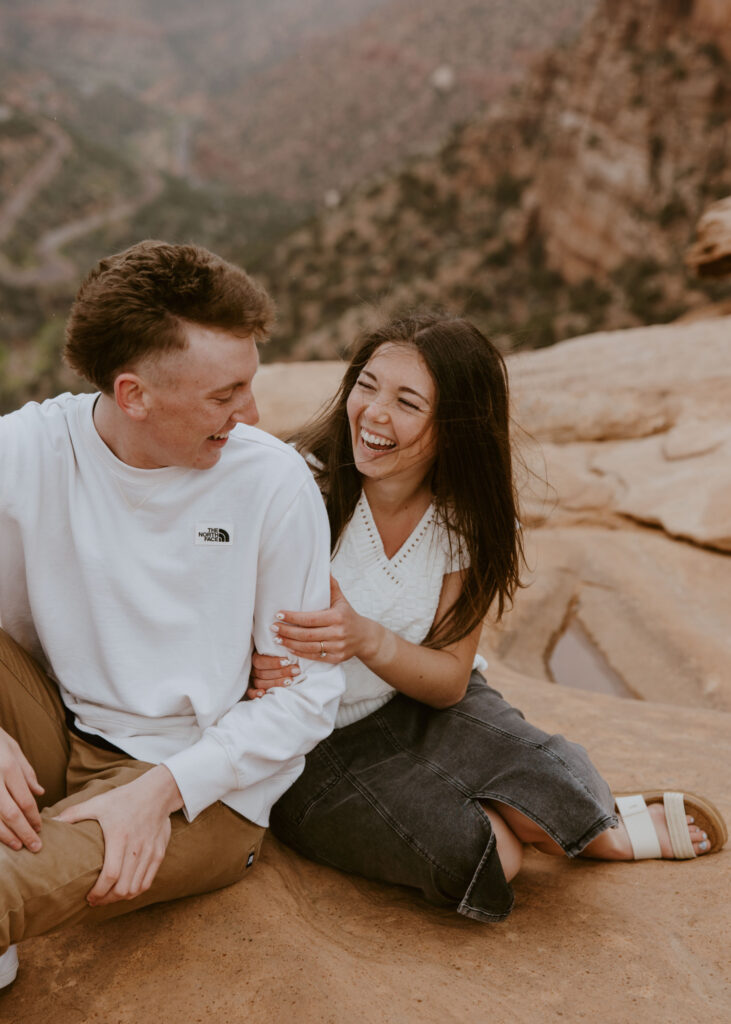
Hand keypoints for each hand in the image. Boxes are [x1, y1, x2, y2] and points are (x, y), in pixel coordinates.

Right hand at [0, 728, 43, 851]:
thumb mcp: (13, 748)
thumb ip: (26, 772)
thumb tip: (40, 792)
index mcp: (8, 768)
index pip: (25, 800)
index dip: (33, 818)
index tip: (40, 828)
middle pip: (11, 813)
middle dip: (24, 832)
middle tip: (36, 846)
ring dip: (6, 836)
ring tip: (18, 845)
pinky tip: (0, 837)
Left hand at [53, 764, 181, 905]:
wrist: (157, 792)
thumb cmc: (124, 798)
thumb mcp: (98, 803)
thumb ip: (74, 813)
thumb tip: (51, 821)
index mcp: (120, 837)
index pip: (110, 875)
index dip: (98, 891)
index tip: (88, 897)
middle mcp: (137, 847)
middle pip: (123, 887)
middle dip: (107, 899)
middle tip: (95, 900)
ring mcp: (150, 852)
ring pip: (135, 888)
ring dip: (120, 897)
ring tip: (108, 897)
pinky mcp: (158, 853)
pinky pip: (147, 882)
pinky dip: (135, 891)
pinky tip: (125, 890)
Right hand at [246, 651, 299, 698]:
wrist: (279, 667)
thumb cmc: (281, 657)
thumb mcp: (279, 651)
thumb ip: (280, 651)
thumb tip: (289, 649)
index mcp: (256, 657)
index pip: (260, 660)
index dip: (273, 662)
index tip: (287, 661)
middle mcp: (253, 669)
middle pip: (262, 673)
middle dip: (281, 672)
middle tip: (295, 671)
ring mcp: (252, 680)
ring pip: (259, 683)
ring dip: (275, 683)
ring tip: (290, 681)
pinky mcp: (252, 690)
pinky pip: (250, 692)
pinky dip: (255, 693)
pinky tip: (263, 693)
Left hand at [269, 575, 373, 664]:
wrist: (365, 637)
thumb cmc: (349, 616)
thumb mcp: (341, 599)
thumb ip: (331, 586)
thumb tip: (323, 568)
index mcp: (337, 617)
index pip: (310, 618)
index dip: (293, 618)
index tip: (279, 614)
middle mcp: (338, 632)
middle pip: (307, 634)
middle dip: (287, 632)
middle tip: (273, 627)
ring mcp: (337, 647)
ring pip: (309, 647)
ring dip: (290, 643)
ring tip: (277, 639)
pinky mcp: (336, 658)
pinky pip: (315, 657)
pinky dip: (300, 653)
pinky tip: (289, 648)